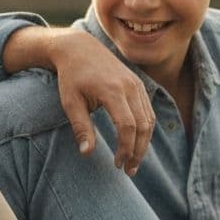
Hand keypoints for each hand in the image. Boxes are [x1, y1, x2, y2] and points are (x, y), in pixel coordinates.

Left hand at [49, 30, 153, 174]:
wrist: (79, 48)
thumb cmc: (71, 76)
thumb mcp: (70, 102)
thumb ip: (81, 127)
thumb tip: (87, 154)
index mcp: (112, 90)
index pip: (127, 126)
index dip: (125, 148)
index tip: (117, 164)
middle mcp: (130, 87)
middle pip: (143, 126)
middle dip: (138, 151)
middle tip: (129, 170)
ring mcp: (137, 85)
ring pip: (149, 120)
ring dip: (144, 143)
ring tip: (133, 162)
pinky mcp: (138, 85)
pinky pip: (148, 111)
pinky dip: (145, 129)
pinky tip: (136, 144)